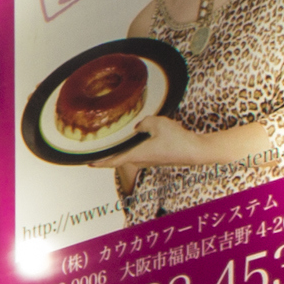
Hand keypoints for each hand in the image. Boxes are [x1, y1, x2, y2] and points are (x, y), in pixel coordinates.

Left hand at [85, 118, 213, 167]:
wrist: (196, 151)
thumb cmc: (178, 140)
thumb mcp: (159, 123)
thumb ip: (144, 122)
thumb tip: (139, 126)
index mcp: (136, 155)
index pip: (112, 160)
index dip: (99, 161)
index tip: (88, 162)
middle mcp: (140, 160)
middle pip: (118, 158)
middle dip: (107, 154)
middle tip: (96, 149)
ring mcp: (148, 160)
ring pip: (129, 155)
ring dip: (120, 151)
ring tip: (111, 143)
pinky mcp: (156, 158)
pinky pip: (139, 153)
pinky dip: (132, 148)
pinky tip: (133, 140)